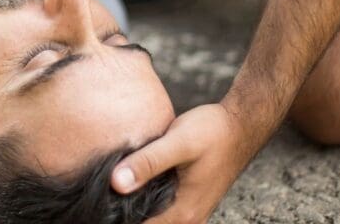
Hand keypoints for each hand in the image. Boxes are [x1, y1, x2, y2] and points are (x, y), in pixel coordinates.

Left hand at [111, 104, 255, 223]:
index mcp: (182, 212)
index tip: (98, 201)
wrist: (241, 125)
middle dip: (123, 212)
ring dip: (134, 205)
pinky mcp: (187, 199)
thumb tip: (116, 183)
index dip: (115, 216)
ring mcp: (189, 211)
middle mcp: (187, 218)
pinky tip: (132, 179)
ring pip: (152, 218)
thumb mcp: (178, 142)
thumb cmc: (213, 132)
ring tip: (115, 183)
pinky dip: (145, 198)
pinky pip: (160, 208)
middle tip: (101, 191)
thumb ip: (148, 162)